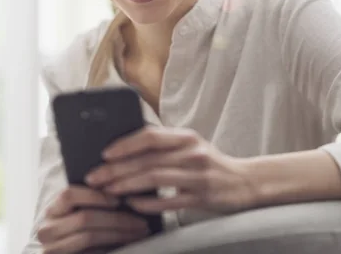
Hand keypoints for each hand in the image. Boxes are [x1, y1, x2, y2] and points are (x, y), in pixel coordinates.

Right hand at [38, 186, 150, 253]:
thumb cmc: (82, 237)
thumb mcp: (81, 217)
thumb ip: (93, 205)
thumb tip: (123, 192)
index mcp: (51, 211)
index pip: (69, 195)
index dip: (95, 196)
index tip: (119, 201)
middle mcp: (45, 229)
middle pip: (84, 217)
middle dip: (118, 219)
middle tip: (141, 223)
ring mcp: (50, 249)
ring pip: (89, 236)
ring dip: (118, 235)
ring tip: (139, 234)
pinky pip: (91, 253)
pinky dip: (109, 249)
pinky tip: (125, 247)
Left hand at [85, 127, 257, 214]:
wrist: (245, 182)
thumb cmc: (209, 163)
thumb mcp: (189, 146)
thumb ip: (162, 144)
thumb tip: (122, 147)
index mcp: (186, 137)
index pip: (149, 135)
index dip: (124, 144)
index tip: (104, 154)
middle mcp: (192, 152)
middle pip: (147, 159)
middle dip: (117, 169)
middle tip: (95, 177)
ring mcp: (198, 175)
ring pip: (155, 177)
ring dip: (127, 184)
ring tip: (108, 190)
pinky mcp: (202, 197)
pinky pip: (170, 201)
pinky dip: (148, 202)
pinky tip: (132, 204)